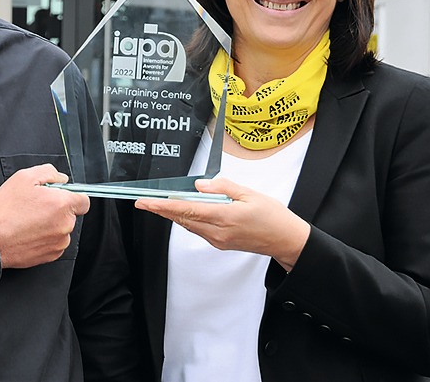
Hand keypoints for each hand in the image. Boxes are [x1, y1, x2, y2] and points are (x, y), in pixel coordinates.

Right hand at [0, 164, 89, 268]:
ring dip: (52, 224)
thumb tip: (62, 179)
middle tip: (37, 206)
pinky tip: (30, 232)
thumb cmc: (5, 210)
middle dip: (58, 209)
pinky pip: (55, 242)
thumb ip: (49, 172)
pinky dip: (46, 237)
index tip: (60, 196)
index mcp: (62, 204)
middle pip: (71, 214)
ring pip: (63, 229)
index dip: (72, 195)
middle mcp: (65, 225)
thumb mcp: (24, 177)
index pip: (84, 200)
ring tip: (30, 220)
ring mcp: (59, 242)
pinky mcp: (51, 255)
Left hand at [134, 177, 310, 271]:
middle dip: (161, 210)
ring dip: (173, 214)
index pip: (186, 209)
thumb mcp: (250, 194)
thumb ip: (223, 187)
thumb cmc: (273, 216)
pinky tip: (183, 211)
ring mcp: (218, 240)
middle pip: (182, 219)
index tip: (146, 201)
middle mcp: (218, 231)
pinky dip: (187, 219)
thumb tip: (200, 185)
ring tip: (158, 204)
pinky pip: (198, 230)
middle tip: (142, 201)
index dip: (163, 205)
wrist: (286, 240)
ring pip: (188, 225)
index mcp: (225, 217)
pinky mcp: (221, 243)